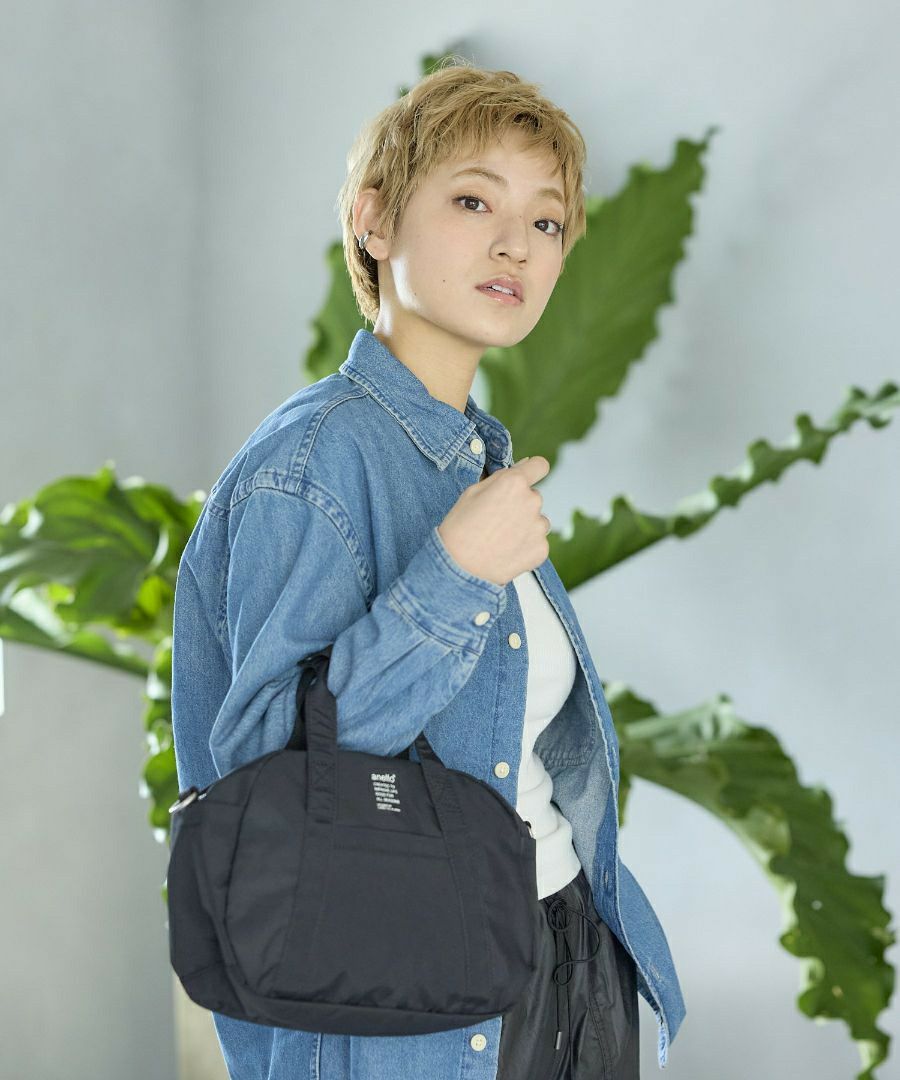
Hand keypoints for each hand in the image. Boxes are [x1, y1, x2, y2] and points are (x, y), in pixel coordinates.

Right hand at [437, 456, 551, 585]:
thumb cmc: (460, 528)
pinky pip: (538, 542)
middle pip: (533, 497)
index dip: (533, 471)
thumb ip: (501, 478)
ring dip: (525, 526)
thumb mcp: (472, 492)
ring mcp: (539, 527)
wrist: (459, 567)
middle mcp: (532, 501)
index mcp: (514, 483)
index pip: (540, 465)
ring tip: (501, 539)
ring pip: (537, 521)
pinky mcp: (542, 549)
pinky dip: (526, 546)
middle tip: (497, 520)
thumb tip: (523, 467)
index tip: (528, 478)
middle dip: (520, 505)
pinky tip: (506, 551)